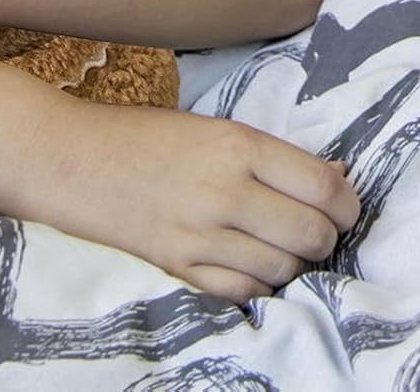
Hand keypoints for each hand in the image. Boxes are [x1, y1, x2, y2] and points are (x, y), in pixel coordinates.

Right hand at [34, 101, 357, 303]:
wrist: (72, 159)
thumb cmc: (144, 136)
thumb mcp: (211, 127)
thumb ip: (269, 156)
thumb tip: (335, 179)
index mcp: (236, 144)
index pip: (323, 186)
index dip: (347, 203)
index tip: (343, 206)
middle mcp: (224, 190)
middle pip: (312, 234)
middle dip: (326, 237)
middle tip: (315, 229)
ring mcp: (200, 234)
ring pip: (284, 269)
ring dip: (294, 263)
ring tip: (279, 245)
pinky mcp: (179, 267)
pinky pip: (246, 292)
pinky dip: (260, 284)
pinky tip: (251, 265)